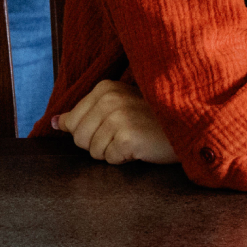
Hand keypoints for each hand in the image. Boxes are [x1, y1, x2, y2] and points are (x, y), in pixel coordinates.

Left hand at [52, 79, 179, 164]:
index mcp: (105, 88)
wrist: (192, 125)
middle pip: (78, 138)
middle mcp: (109, 99)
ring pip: (93, 151)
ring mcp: (119, 117)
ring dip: (113, 152)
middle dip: (99, 143)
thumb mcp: (119, 107)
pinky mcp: (127, 137)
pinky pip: (110, 158)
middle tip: (127, 134)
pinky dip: (124, 158)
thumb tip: (54, 123)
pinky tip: (141, 147)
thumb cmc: (155, 120)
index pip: (72, 123)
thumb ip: (84, 113)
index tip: (118, 124)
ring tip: (136, 139)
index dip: (93, 131)